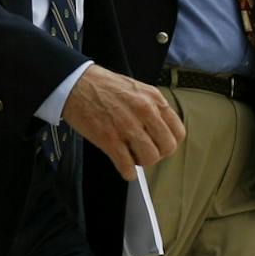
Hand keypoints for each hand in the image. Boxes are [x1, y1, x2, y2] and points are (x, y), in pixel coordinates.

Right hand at [61, 64, 184, 179]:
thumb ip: (153, 107)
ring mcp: (127, 126)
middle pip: (167, 148)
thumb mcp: (137, 88)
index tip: (159, 143)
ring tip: (132, 156)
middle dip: (157, 153)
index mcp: (154, 99)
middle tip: (144, 151)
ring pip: (150, 158)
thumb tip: (162, 130)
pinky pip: (127, 166)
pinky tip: (123, 166)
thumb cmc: (105, 86)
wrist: (76, 84)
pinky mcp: (109, 139)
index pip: (178, 132)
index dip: (169, 142)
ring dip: (142, 162)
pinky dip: (127, 171)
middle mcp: (144, 112)